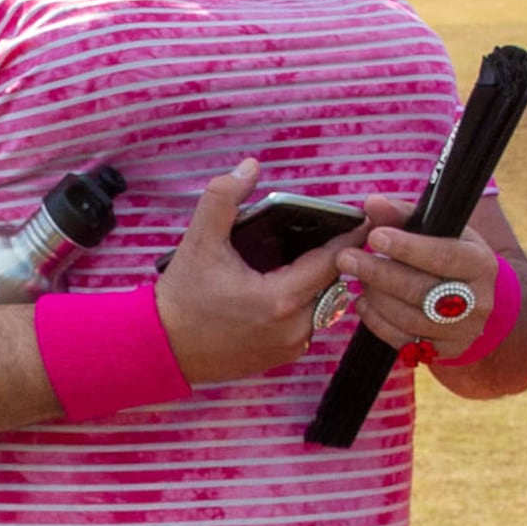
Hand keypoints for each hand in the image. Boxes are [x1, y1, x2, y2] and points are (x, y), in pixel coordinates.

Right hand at [154, 159, 362, 385]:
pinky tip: (285, 287)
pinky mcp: (282, 358)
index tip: (364, 218)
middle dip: (329, 259)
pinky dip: (303, 305)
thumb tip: (250, 167)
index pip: (332, 261)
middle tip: (327, 233)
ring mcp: (290, 347)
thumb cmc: (181, 297)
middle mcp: (294, 328)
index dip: (349, 237)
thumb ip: (224, 197)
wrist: (162, 349)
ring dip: (316, 284)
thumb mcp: (199, 241)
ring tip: (303, 259)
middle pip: (332, 284)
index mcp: (281, 299)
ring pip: (322, 306)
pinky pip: (308, 325)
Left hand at [329, 208, 498, 354]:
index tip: (374, 236)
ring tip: (357, 278)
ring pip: (409, 318)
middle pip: (421, 290)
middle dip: (379, 272)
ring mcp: (461, 330)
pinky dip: (377, 321)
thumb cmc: (452, 256)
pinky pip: (403, 341)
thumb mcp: (439, 231)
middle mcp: (476, 301)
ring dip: (375, 297)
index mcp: (479, 263)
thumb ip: (403, 215)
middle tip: (347, 258)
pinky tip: (362, 303)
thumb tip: (371, 203)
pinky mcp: (442, 351)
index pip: (443, 256)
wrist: (481, 302)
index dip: (408, 247)